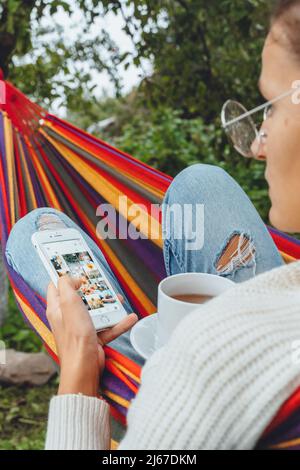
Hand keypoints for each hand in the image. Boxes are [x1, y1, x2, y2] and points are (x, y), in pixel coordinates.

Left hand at [46, 275, 137, 396]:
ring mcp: (81, 328)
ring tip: (119, 299)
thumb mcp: (69, 304)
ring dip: (109, 306)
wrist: (85, 368)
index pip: (55, 287)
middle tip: (102, 281)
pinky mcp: (94, 338)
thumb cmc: (74, 339)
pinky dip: (119, 323)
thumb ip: (67, 286)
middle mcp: (68, 317)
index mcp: (57, 308)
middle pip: (79, 297)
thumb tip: (72, 277)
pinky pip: (108, 326)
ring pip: (96, 311)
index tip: (74, 266)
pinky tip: (129, 318)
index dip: (63, 275)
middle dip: (92, 289)